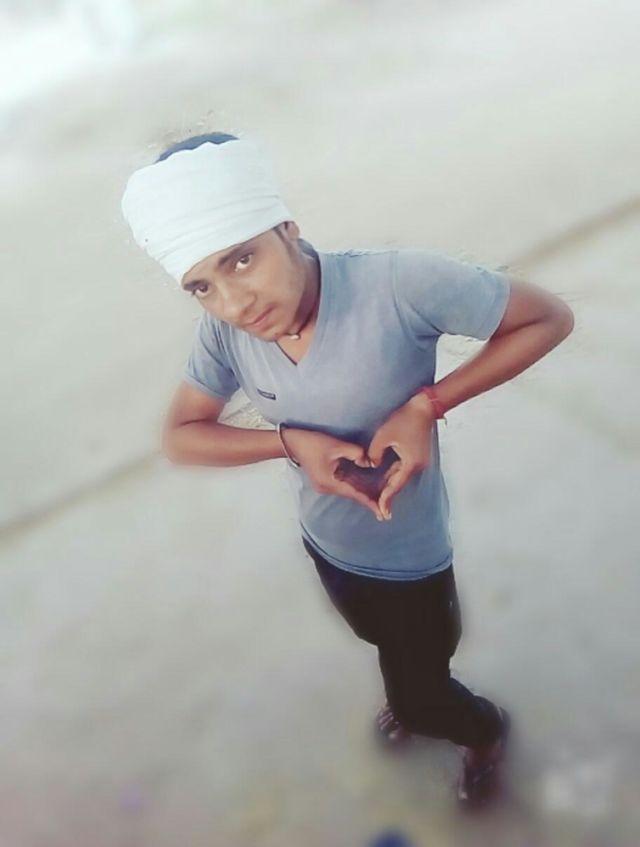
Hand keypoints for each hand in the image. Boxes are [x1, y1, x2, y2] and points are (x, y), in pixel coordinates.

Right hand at [281, 428, 385, 519]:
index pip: (356, 494)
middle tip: (387, 505)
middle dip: (369, 498)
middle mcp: (328, 487)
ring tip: (380, 497)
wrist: (292, 442)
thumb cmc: (313, 442)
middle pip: (353, 494)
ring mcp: (325, 484)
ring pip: (349, 489)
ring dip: (363, 492)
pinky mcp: (325, 479)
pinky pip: (343, 484)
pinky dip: (355, 485)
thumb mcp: (336, 445)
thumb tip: (369, 462)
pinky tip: (366, 485)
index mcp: (330, 482)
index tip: (383, 513)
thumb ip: (356, 453)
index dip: (370, 502)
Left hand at [367, 393, 435, 518]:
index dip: (386, 499)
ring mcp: (419, 460)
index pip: (395, 486)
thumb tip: (372, 465)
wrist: (424, 407)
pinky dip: (393, 475)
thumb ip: (375, 453)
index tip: (381, 511)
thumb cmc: (405, 419)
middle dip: (388, 496)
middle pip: (399, 484)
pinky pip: (403, 469)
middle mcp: (417, 465)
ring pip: (400, 477)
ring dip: (390, 486)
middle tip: (380, 512)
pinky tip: (384, 480)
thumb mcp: (384, 435)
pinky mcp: (417, 455)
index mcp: (411, 463)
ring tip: (379, 499)